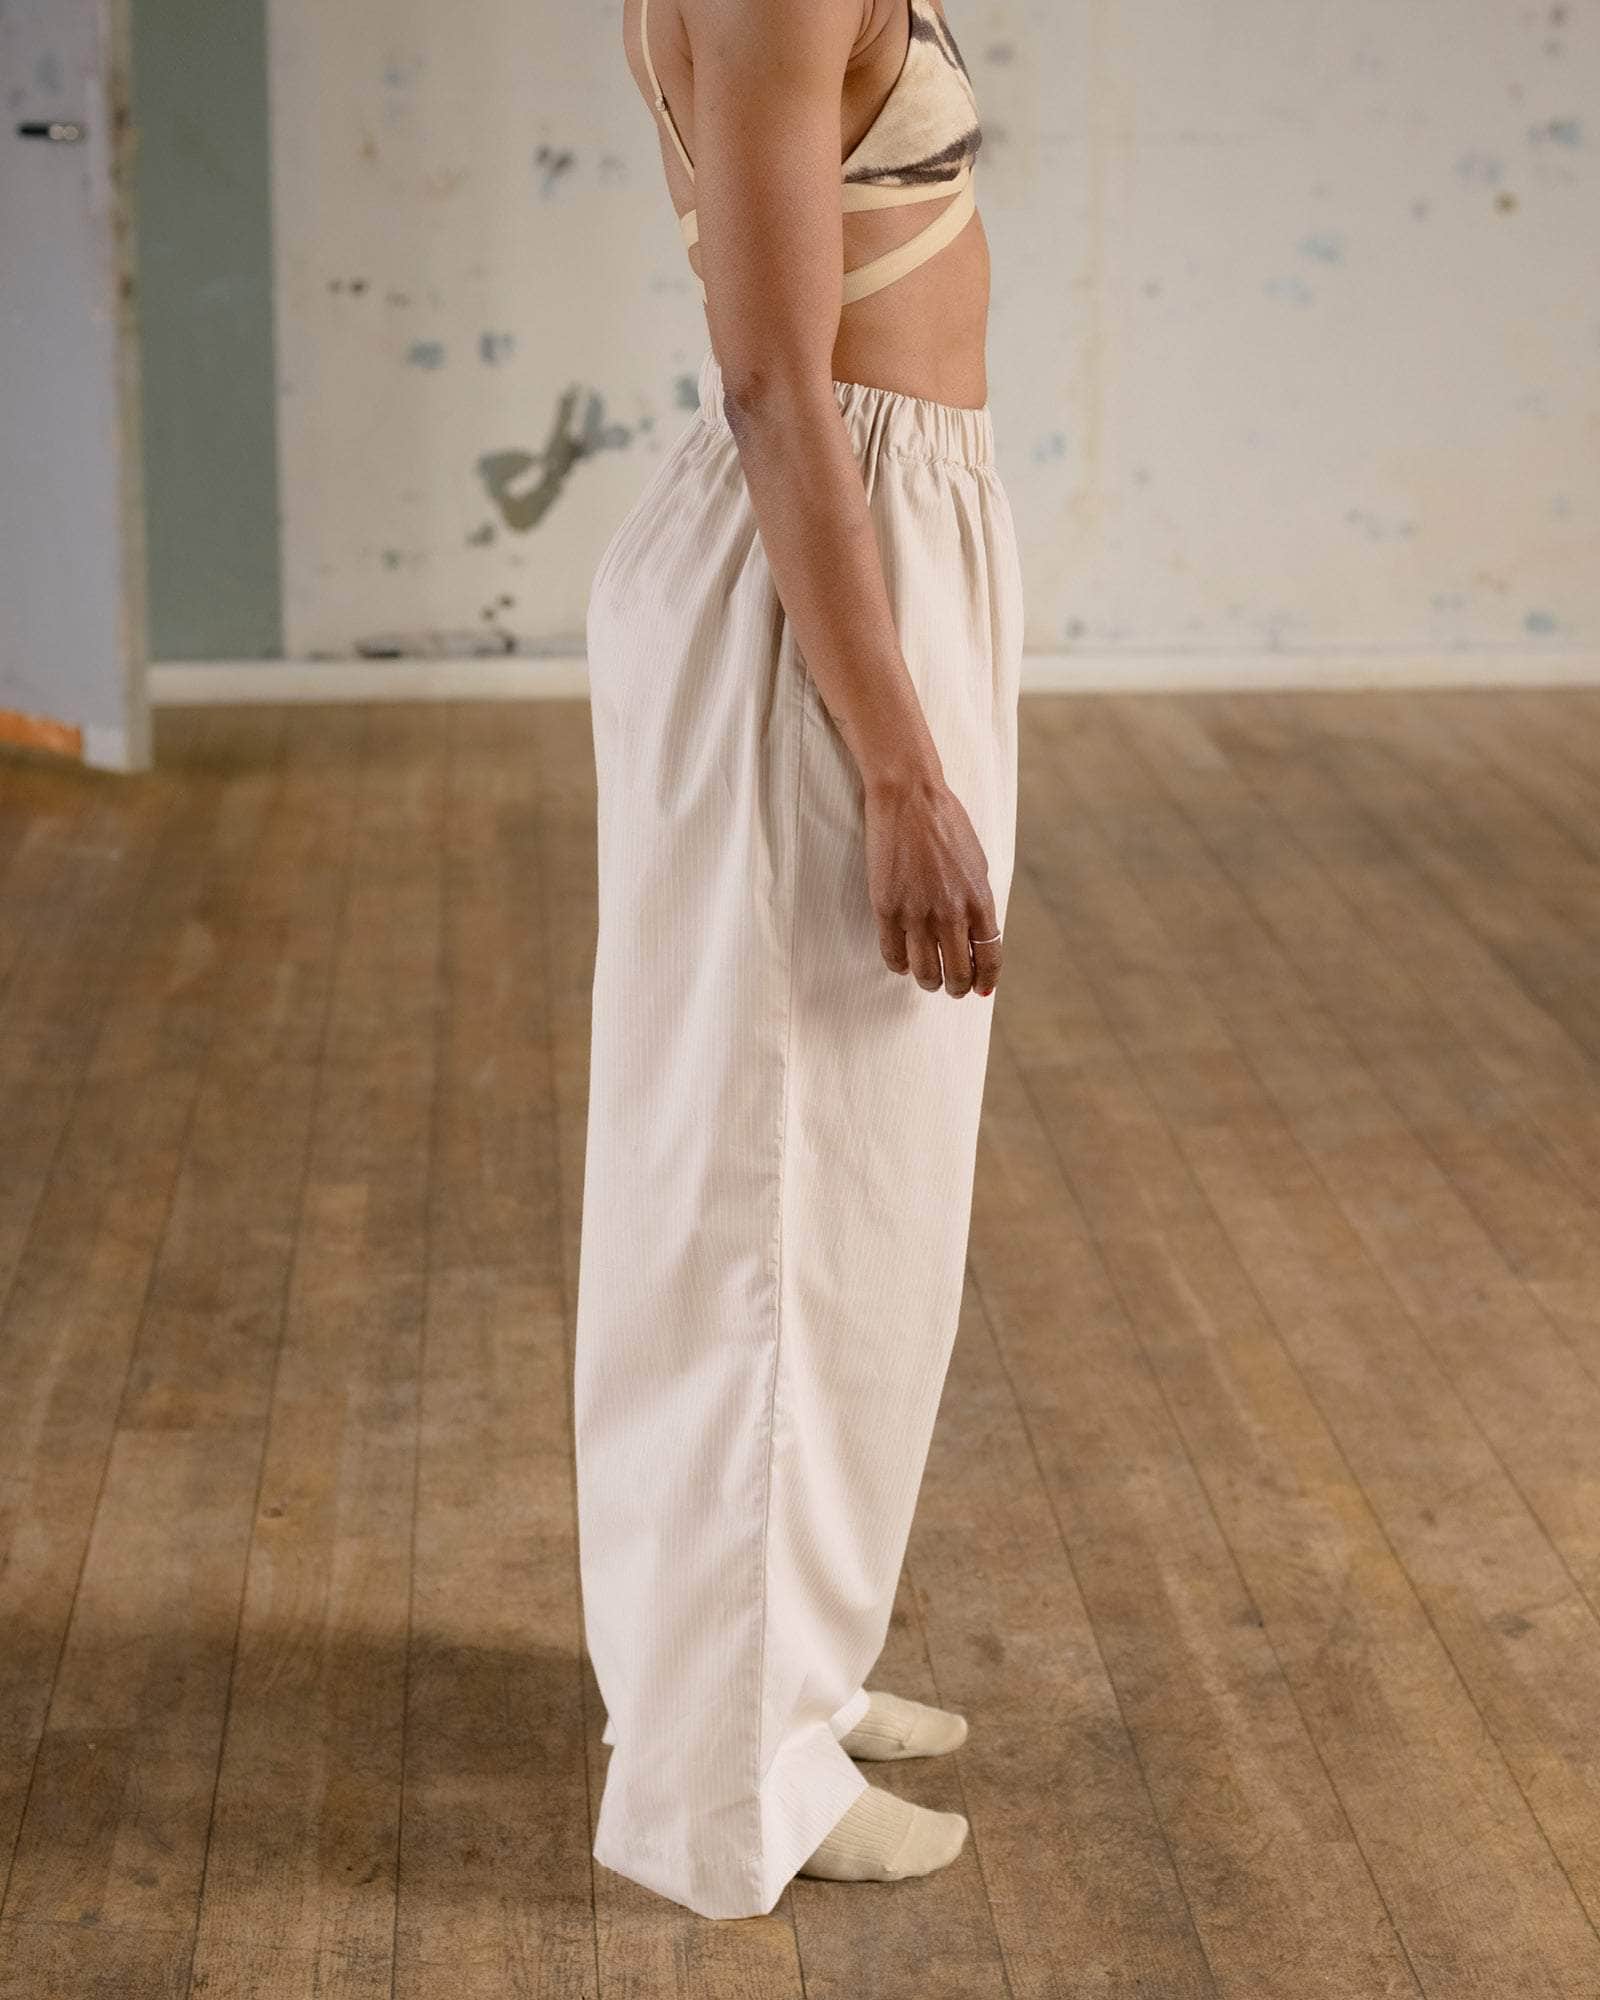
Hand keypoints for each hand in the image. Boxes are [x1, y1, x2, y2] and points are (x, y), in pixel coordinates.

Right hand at [863, 772, 1001, 997]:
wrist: (909, 798)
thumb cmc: (946, 824)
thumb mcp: (978, 863)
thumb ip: (978, 901)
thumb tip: (978, 935)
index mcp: (979, 901)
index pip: (988, 957)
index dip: (985, 980)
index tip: (981, 989)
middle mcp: (951, 913)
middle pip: (958, 973)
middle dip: (957, 987)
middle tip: (952, 987)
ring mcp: (917, 913)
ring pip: (925, 971)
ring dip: (928, 981)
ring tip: (927, 979)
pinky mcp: (887, 909)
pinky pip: (893, 955)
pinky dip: (899, 965)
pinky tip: (902, 962)